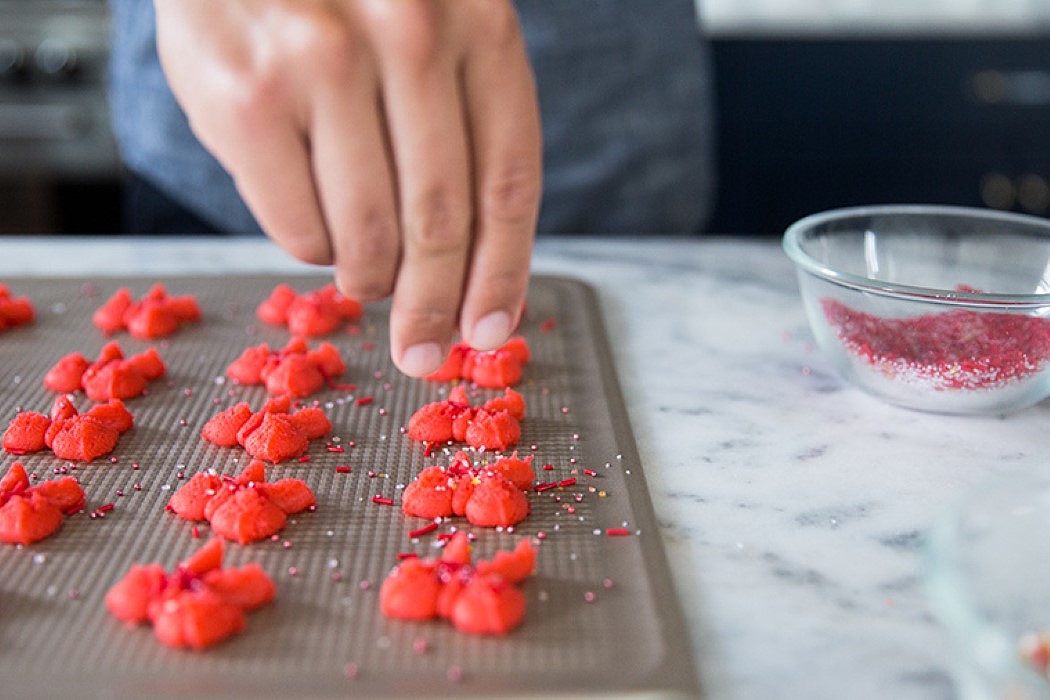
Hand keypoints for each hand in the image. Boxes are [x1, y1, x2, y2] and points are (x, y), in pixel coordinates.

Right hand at [153, 0, 541, 375]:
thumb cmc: (344, 2)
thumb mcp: (430, 34)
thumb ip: (460, 128)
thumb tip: (473, 276)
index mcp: (478, 22)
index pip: (508, 182)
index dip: (503, 274)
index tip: (490, 331)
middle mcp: (409, 34)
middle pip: (441, 221)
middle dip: (434, 308)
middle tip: (423, 349)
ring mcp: (322, 61)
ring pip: (368, 237)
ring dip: (369, 279)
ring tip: (364, 274)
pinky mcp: (248, 98)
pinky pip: (299, 230)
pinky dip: (314, 250)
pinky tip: (317, 225)